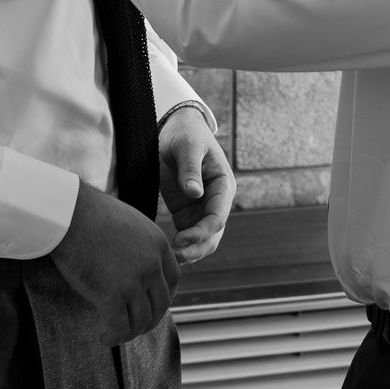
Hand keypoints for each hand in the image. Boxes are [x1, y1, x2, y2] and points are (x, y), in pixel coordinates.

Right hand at [49, 180, 179, 345]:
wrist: (67, 213)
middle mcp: (152, 264)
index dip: (165, 297)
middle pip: (161, 303)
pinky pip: (120, 327)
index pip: (173, 279)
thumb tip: (134, 264)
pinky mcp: (112, 295)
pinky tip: (104, 338)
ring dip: (131, 332)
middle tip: (136, 326)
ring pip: (142, 320)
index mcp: (158, 243)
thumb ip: (139, 244)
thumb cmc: (88, 213)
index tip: (154, 305)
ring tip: (116, 334)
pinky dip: (114, 337)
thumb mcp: (128, 223)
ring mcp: (134, 281)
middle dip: (150, 319)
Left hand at [159, 105, 231, 264]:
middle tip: (176, 256)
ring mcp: (201, 208)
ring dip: (190, 251)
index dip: (202, 231)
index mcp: (223, 186)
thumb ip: (190, 169)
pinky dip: (180, 245)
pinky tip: (166, 251)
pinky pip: (187, 234)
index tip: (181, 238)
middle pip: (213, 234)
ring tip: (171, 258)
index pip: (218, 217)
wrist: (175, 129)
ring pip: (202, 239)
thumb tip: (194, 193)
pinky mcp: (186, 211)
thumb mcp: (188, 146)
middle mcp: (215, 201)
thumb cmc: (186, 134)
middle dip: (197, 248)